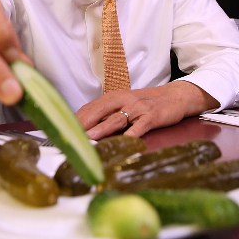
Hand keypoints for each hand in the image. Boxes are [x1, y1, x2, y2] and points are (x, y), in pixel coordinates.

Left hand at [76, 81, 217, 139]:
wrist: (176, 96)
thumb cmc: (147, 103)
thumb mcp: (125, 103)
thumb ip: (108, 113)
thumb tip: (86, 127)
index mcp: (113, 96)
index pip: (89, 107)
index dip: (75, 119)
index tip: (62, 131)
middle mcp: (123, 99)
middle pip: (98, 111)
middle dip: (83, 124)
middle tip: (69, 137)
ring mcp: (137, 108)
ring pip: (115, 119)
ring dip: (101, 129)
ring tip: (88, 139)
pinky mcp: (151, 116)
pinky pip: (139, 126)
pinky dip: (130, 135)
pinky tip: (122, 143)